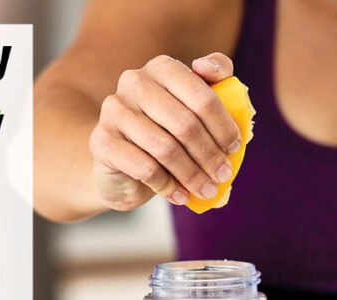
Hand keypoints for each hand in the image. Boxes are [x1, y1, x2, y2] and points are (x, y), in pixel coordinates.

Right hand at [88, 52, 241, 211]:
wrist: (118, 166)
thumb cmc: (163, 134)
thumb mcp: (191, 108)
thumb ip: (214, 83)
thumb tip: (209, 68)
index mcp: (162, 68)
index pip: (202, 96)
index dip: (223, 126)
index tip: (234, 149)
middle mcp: (134, 82)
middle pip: (185, 124)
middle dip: (209, 155)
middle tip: (222, 176)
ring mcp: (114, 111)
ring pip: (166, 148)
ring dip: (192, 175)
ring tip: (206, 190)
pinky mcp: (102, 141)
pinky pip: (145, 168)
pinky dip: (168, 186)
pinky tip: (180, 196)